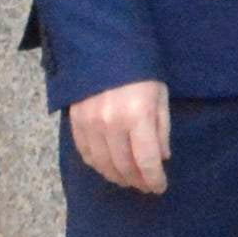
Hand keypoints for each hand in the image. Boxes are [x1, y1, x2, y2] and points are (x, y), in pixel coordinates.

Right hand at [69, 78, 172, 195]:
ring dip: (117, 176)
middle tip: (145, 186)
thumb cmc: (140, 72)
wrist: (104, 49)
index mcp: (137, 116)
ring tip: (129, 180)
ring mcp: (90, 124)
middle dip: (137, 180)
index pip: (146, 160)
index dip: (154, 179)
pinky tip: (108, 168)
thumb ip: (161, 129)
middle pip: (124, 166)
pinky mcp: (75, 122)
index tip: (160, 187)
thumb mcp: (160, 97)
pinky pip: (85, 153)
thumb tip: (162, 158)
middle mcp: (111, 124)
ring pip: (102, 164)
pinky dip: (97, 165)